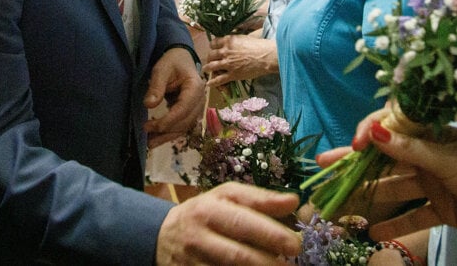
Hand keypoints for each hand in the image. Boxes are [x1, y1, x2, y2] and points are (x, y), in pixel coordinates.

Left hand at [144, 47, 204, 147]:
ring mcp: (197, 107)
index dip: (168, 120)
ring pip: (185, 126)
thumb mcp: (161, 69)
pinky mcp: (191, 111)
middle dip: (166, 130)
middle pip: (186, 121)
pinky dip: (171, 133)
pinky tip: (157, 139)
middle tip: (146, 132)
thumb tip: (149, 105)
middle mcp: (200, 99)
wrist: (181, 58)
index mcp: (195, 87)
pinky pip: (183, 125)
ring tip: (150, 143)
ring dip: (168, 136)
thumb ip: (156, 87)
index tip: (151, 127)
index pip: (183, 109)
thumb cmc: (172, 62)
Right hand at [156, 182, 299, 264]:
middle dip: (268, 262)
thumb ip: (260, 199)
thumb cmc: (205, 212)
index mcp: (209, 209)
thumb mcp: (227, 197)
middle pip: (237, 254)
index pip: (243, 221)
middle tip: (292, 265)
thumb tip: (294, 200)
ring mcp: (192, 262)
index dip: (270, 234)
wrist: (162, 236)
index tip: (294, 244)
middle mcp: (198, 236)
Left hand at [201, 34, 277, 85]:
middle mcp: (225, 51)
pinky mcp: (232, 74)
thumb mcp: (244, 38)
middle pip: (211, 54)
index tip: (213, 48)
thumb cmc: (259, 45)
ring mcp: (227, 64)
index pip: (213, 42)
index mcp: (228, 40)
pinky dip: (212, 82)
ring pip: (211, 66)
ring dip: (207, 68)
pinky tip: (209, 83)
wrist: (266, 56)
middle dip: (209, 57)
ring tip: (205, 70)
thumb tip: (232, 40)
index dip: (212, 46)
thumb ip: (235, 40)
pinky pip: (219, 79)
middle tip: (209, 59)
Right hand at [315, 108, 456, 246]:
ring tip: (338, 205)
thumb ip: (411, 152)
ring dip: (369, 196)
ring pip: (395, 188)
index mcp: (434, 133)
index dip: (368, 134)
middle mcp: (430, 155)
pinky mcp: (444, 209)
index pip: (392, 127)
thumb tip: (374, 131)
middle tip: (322, 167)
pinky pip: (413, 215)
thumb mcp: (451, 161)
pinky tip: (371, 231)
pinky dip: (394, 224)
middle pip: (386, 159)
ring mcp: (435, 182)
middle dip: (355, 164)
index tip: (352, 147)